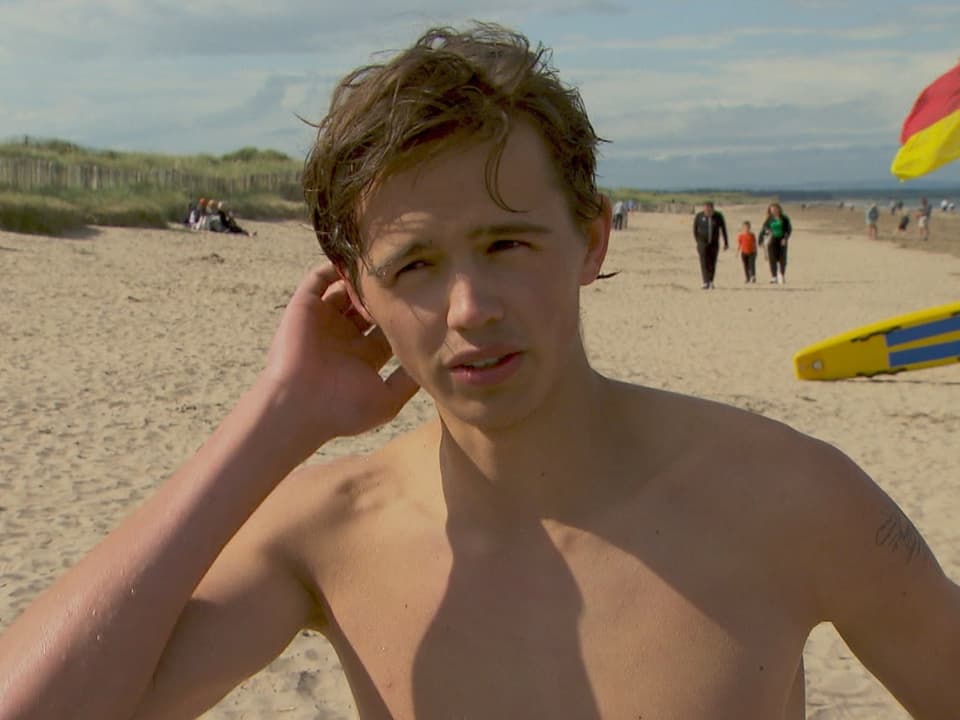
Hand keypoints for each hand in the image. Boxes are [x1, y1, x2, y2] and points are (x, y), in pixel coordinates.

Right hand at [261, 265, 418, 441]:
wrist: (298, 406)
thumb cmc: (343, 409)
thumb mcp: (387, 400)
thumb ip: (408, 381)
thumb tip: (432, 364)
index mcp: (363, 356)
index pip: (387, 327)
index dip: (402, 314)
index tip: (425, 301)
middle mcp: (344, 336)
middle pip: (368, 306)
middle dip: (384, 295)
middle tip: (405, 280)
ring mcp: (324, 321)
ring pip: (346, 290)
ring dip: (362, 282)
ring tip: (381, 273)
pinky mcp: (304, 307)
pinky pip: (319, 279)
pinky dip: (334, 268)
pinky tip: (354, 263)